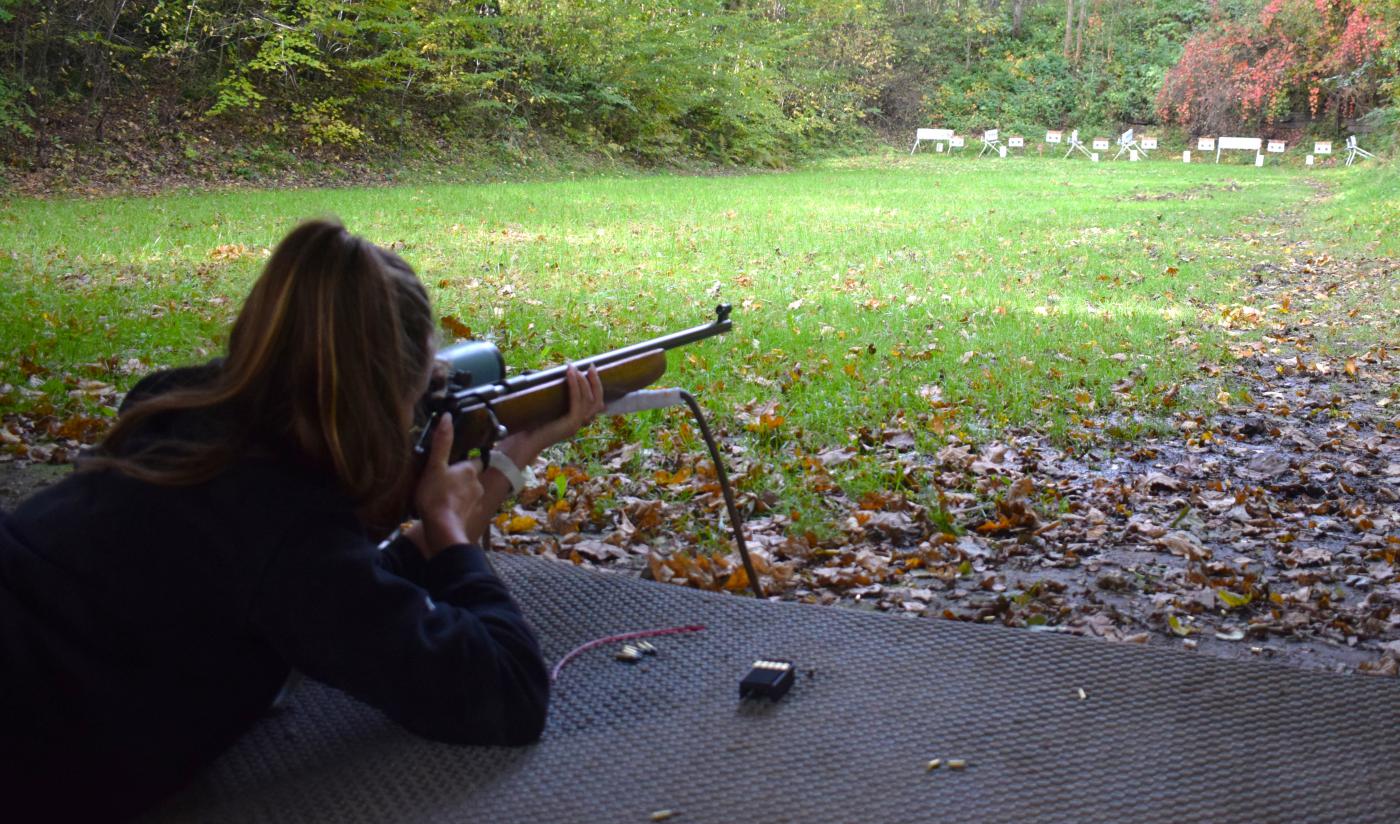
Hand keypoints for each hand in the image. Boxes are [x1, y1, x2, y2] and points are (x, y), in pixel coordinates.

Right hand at [413, 413, 482, 556]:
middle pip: (471, 477)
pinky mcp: (469, 517)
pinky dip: (456, 508)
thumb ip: (442, 442)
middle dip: (460, 478)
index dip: (465, 460)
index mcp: (470, 470)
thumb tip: (447, 417)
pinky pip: (463, 508)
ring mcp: (475, 503)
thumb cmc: (436, 495)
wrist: (442, 529)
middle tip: (442, 479)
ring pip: (468, 493)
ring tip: (440, 495)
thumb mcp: (435, 466)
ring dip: (457, 493)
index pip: (474, 460)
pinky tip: (443, 510)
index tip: (455, 461)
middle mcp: (477, 485)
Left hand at [497, 364, 604, 465]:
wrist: (524, 443)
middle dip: (595, 382)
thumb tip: (545, 375)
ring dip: (583, 381)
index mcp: (577, 420)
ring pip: (589, 400)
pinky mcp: (571, 424)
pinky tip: (570, 375)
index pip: (595, 403)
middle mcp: (580, 423)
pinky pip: (577, 402)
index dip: (595, 386)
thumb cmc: (531, 426)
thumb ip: (552, 396)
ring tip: (574, 368)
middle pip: (597, 401)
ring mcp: (577, 424)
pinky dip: (575, 386)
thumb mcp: (546, 408)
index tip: (589, 371)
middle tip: (591, 367)